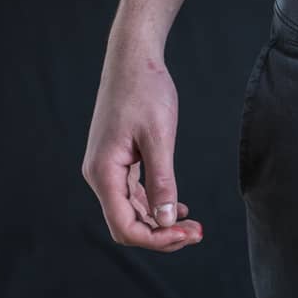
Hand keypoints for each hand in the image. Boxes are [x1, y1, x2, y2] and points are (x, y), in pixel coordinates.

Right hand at [82, 39, 203, 251]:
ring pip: (130, 210)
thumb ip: (162, 180)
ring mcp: (106, 167)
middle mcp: (99, 175)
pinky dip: (154, 203)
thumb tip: (167, 221)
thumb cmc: (145, 90)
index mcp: (103, 172)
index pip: (125, 226)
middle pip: (127, 223)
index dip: (157, 239)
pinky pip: (132, 193)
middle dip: (161, 234)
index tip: (188, 235)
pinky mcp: (116, 159)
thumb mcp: (159, 136)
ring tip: (192, 225)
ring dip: (159, 221)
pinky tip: (177, 206)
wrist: (132, 58)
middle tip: (197, 233)